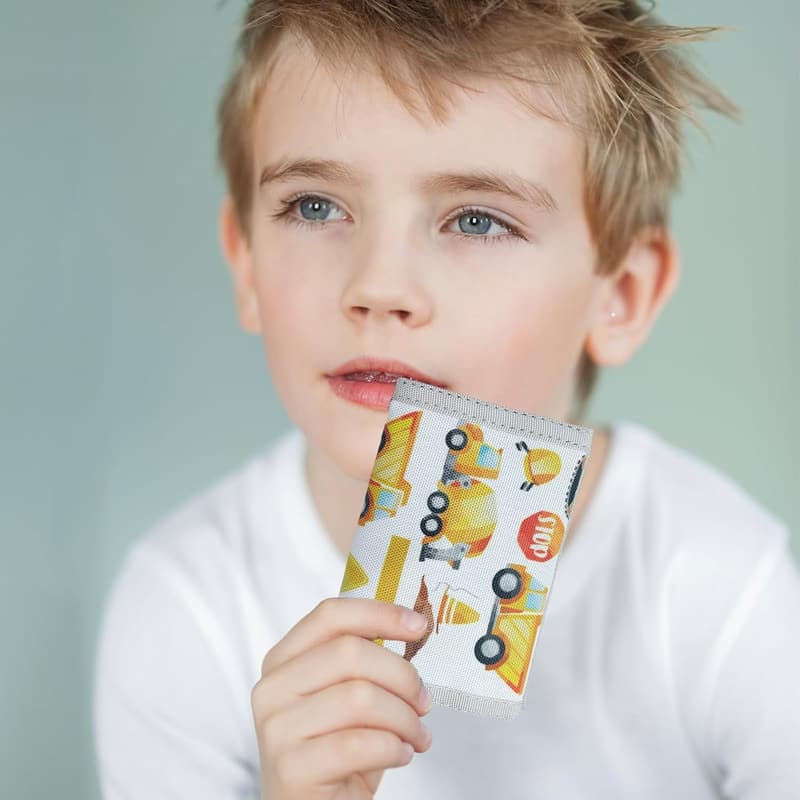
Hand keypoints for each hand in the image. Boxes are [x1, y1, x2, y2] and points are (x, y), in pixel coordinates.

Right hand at [252, 597, 432, 799]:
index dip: (379, 613)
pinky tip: (400, 754)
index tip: (417, 625)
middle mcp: (272, 689)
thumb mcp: (344, 695)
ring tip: (416, 734)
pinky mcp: (292, 769)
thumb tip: (410, 626)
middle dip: (401, 676)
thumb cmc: (335, 751)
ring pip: (360, 697)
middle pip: (350, 652)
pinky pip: (359, 744)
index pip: (330, 615)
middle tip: (423, 700)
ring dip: (404, 718)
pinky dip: (394, 748)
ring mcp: (277, 729)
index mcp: (283, 660)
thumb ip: (362, 660)